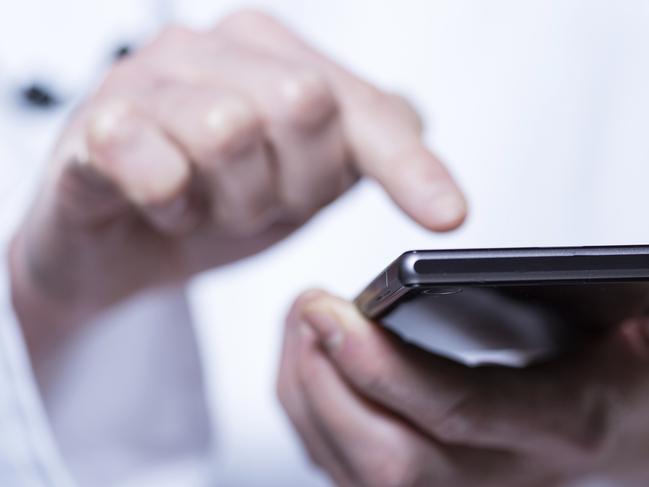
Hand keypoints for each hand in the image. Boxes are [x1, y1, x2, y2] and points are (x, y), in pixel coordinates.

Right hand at [9, 11, 465, 349]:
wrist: (121, 245)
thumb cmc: (210, 206)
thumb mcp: (301, 186)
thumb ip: (358, 151)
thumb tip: (419, 118)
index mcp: (275, 57)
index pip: (363, 104)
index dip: (409, 164)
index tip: (446, 216)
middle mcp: (214, 51)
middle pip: (303, 103)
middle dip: (293, 183)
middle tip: (258, 203)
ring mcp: (147, 80)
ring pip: (229, 130)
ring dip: (229, 200)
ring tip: (206, 207)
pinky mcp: (93, 128)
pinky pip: (154, 164)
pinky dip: (171, 205)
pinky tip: (161, 207)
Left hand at [278, 290, 648, 486]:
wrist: (630, 425)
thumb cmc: (627, 371)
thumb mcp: (641, 320)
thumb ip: (629, 296)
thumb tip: (613, 273)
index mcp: (563, 423)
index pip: (457, 411)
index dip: (382, 366)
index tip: (329, 311)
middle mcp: (504, 476)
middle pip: (387, 462)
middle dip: (328, 384)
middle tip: (308, 309)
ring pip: (356, 473)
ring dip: (309, 397)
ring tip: (300, 325)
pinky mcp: (428, 484)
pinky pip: (347, 469)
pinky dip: (311, 416)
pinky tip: (310, 363)